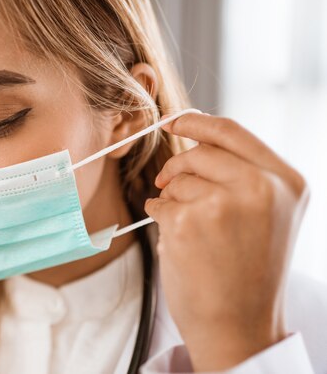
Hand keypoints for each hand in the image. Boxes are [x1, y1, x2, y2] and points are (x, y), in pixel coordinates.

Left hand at [144, 112, 309, 370]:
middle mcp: (261, 187)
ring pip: (177, 179)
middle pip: (200, 153)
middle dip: (177, 167)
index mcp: (286, 181)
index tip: (173, 121)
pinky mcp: (190, 222)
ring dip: (171, 198)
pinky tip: (177, 239)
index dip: (197, 122)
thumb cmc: (247, 272)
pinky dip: (158, 216)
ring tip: (190, 229)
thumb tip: (194, 141)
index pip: (233, 132)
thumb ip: (243, 175)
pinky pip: (159, 203)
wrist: (239, 325)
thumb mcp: (267, 215)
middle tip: (167, 183)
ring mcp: (225, 203)